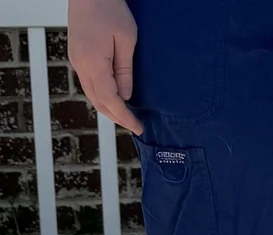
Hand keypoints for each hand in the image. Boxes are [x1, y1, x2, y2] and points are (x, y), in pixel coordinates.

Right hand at [68, 0, 143, 134]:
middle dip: (116, 117)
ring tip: (125, 116)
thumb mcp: (126, 39)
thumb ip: (125, 71)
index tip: (138, 127)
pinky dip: (101, 96)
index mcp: (93, 63)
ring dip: (108, 108)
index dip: (124, 117)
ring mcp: (76, 61)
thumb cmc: (109, 8)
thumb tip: (125, 96)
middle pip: (98, 102)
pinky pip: (89, 84)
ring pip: (92, 94)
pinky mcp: (76, 56)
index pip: (110, 100)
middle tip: (134, 125)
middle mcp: (81, 65)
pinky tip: (113, 98)